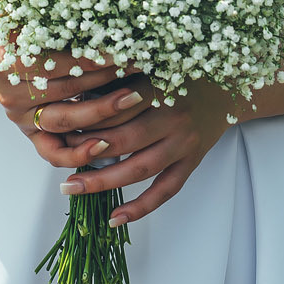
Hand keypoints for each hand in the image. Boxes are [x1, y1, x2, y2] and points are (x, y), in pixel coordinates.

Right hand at [0, 20, 134, 158]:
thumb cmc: (10, 25)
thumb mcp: (15, 7)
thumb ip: (39, 2)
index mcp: (8, 57)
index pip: (62, 59)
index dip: (96, 55)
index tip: (125, 48)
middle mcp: (13, 89)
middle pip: (68, 87)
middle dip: (109, 78)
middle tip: (140, 70)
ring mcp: (20, 114)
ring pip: (65, 119)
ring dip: (102, 111)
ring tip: (133, 99)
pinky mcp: (28, 131)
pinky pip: (51, 151)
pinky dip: (77, 154)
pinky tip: (104, 146)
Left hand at [55, 84, 240, 225]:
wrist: (227, 85)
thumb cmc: (177, 71)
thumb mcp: (149, 64)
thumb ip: (118, 77)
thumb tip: (73, 94)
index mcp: (158, 87)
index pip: (114, 107)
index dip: (84, 119)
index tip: (57, 126)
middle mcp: (173, 116)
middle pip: (124, 139)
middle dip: (86, 152)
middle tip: (57, 159)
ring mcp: (185, 142)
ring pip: (140, 168)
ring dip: (103, 182)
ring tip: (71, 189)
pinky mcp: (192, 161)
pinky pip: (165, 190)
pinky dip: (141, 207)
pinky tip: (115, 219)